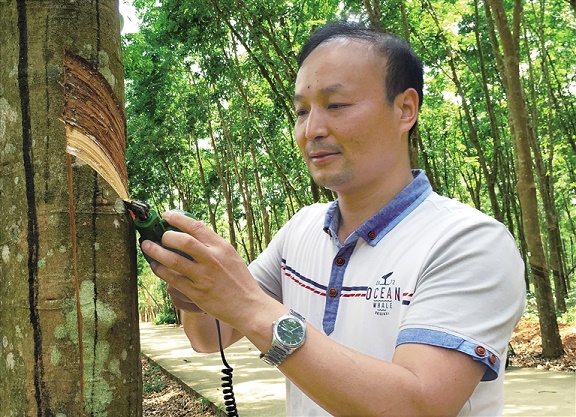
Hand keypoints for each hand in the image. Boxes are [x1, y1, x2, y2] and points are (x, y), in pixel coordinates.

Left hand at [140, 211, 273, 331]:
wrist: (248, 305)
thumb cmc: (239, 280)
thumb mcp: (231, 256)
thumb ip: (213, 245)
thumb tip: (193, 230)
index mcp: (221, 247)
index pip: (196, 227)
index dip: (178, 219)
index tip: (167, 215)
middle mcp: (212, 259)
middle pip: (183, 241)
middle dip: (166, 235)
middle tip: (159, 236)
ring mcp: (203, 276)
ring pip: (173, 260)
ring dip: (156, 251)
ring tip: (147, 246)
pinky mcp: (197, 292)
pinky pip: (173, 279)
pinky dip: (160, 270)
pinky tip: (155, 266)